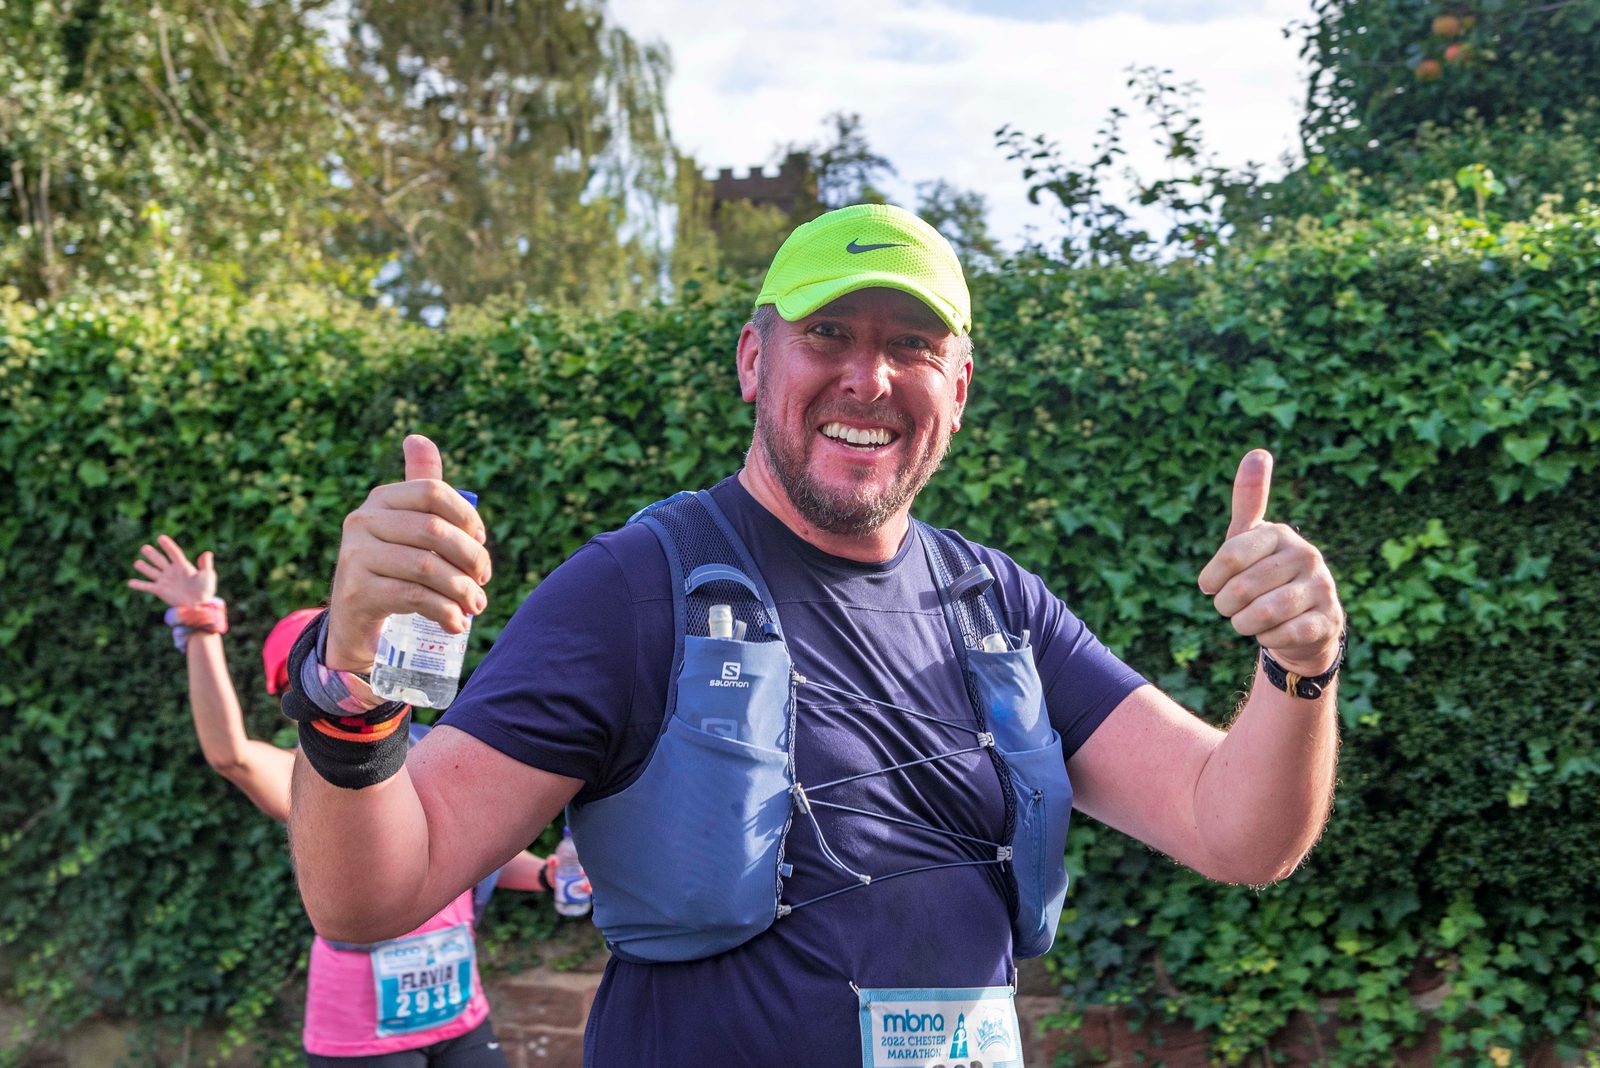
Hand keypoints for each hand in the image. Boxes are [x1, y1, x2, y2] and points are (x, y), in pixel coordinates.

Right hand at [128, 534, 217, 607]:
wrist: (199, 605)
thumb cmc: (205, 589)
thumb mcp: (207, 575)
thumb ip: (206, 564)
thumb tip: (207, 553)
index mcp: (183, 566)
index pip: (174, 553)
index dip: (168, 546)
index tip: (161, 538)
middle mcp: (172, 571)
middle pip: (160, 560)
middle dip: (152, 554)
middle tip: (144, 548)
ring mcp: (165, 581)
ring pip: (152, 572)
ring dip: (144, 567)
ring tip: (137, 563)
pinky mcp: (160, 591)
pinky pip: (147, 586)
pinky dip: (139, 585)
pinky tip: (130, 582)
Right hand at [324, 434, 491, 670]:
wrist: (355, 618)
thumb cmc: (394, 565)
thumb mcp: (406, 526)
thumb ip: (421, 487)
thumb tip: (417, 438)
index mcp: (382, 499)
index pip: (433, 491)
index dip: (466, 516)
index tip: (481, 541)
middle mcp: (362, 521)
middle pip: (434, 531)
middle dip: (470, 558)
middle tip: (484, 581)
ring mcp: (355, 556)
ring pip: (427, 567)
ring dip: (462, 590)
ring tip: (476, 605)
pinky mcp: (357, 592)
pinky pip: (414, 597)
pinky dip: (444, 611)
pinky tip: (456, 622)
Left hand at [1197, 450, 1343, 675]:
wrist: (1303, 625)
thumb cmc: (1265, 577)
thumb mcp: (1250, 539)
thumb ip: (1249, 499)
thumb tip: (1258, 452)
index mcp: (1279, 533)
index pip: (1230, 554)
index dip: (1212, 578)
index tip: (1209, 586)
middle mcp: (1306, 555)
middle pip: (1241, 589)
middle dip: (1226, 606)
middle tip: (1229, 608)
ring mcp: (1322, 587)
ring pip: (1262, 614)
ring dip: (1244, 624)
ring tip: (1247, 620)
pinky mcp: (1329, 620)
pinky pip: (1282, 634)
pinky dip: (1267, 639)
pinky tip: (1272, 633)